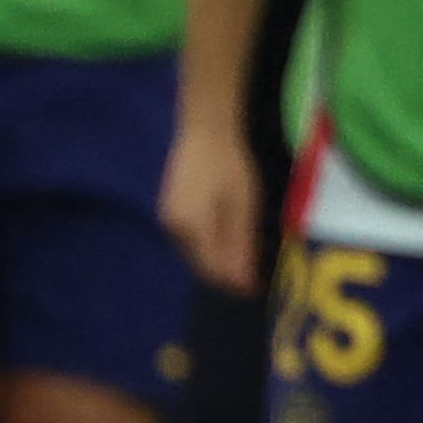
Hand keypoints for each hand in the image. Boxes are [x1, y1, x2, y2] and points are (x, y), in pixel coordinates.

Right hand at [157, 119, 261, 293]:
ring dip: (217, 262)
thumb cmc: (230, 165)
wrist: (205, 133)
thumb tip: (243, 281)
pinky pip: (189, 242)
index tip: (255, 290)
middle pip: (201, 266)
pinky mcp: (169, 213)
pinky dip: (208, 247)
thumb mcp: (243, 206)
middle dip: (226, 275)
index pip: (212, 269)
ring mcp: (168, 221)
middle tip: (253, 279)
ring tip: (244, 261)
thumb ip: (240, 244)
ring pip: (194, 256)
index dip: (234, 283)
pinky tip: (227, 241)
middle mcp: (174, 228)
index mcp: (192, 226)